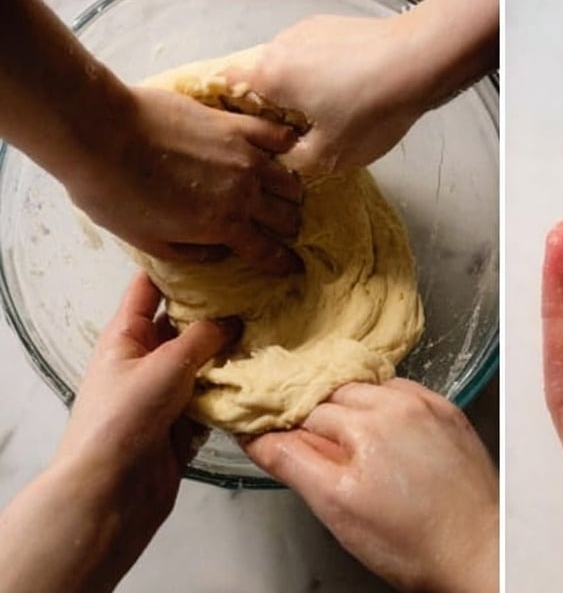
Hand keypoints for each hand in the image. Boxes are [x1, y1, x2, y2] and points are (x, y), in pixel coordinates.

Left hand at [0, 273, 237, 592]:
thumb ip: (204, 336)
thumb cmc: (126, 417)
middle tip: (260, 285)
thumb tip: (234, 319)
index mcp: (126, 334)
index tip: (219, 248)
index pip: (150, 285)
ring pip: (204, 359)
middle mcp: (144, 358)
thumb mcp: (166, 364)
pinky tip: (264, 371)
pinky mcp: (182, 422)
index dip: (180, 265)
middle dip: (218, 307)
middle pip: (183, 322)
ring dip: (231, 349)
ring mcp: (164, 391)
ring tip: (271, 323)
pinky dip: (234, 387)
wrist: (111, 495)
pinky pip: (213, 396)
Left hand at [70, 85, 303, 274]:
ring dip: (290, 190)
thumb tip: (219, 253)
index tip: (292, 267)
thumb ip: (189, 253)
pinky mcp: (235, 123)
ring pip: (288, 177)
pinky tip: (286, 148)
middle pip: (285, 214)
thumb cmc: (113, 192)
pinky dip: (287, 145)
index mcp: (221, 225)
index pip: (266, 250)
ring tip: (287, 191)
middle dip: (289, 226)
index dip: (282, 261)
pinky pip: (277, 134)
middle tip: (287, 227)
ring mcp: (243, 153)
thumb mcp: (147, 242)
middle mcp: (242, 191)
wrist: (102, 135)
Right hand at [225, 0, 497, 172]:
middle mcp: (281, 44)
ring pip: (289, 65)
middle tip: (291, 133)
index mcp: (267, 74)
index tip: (240, 132)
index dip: (229, 112)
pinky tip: (349, 92)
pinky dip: (323, 73)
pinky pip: (315, 53)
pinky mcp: (336, 25)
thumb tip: (284, 160)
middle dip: (270, 105)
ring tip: (328, 114)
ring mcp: (309, 29)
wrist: (421, 60)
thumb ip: (294, 161)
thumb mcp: (329, 155)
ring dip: (299, 89)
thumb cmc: (371, 108)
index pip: (223, 87)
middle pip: (259, 77)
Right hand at [242, 380, 498, 592]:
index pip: (303, 412)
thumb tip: (258, 435)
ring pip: (365, 389)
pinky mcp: (445, 407)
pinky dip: (383, 403)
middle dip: (316, 416)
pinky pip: (400, 389)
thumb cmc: (410, 543)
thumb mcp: (337, 509)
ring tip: (349, 441)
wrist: (478, 549)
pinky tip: (384, 430)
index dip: (284, 424)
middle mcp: (391, 405)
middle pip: (333, 395)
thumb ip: (293, 462)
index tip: (269, 428)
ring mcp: (422, 402)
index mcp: (361, 428)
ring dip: (350, 406)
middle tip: (312, 445)